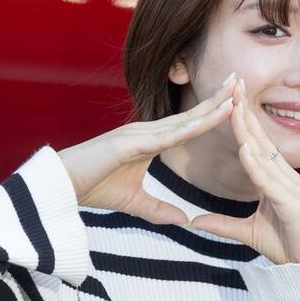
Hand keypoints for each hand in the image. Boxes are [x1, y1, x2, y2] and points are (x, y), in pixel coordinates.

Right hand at [56, 73, 238, 225]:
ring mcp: (138, 133)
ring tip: (234, 95)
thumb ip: (159, 210)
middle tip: (241, 80)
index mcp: (151, 139)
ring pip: (182, 121)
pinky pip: (164, 136)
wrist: (58, 188)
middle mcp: (147, 130)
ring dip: (209, 108)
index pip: (189, 124)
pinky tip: (206, 121)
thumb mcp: (134, 203)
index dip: (212, 112)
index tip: (235, 100)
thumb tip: (184, 221)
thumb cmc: (92, 187)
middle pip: (190, 114)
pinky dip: (187, 129)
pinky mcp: (128, 143)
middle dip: (217, 98)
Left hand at [190, 80, 299, 264]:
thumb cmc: (287, 246)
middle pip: (261, 137)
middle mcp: (284, 175)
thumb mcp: (248, 233)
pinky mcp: (291, 202)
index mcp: (276, 177)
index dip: (242, 120)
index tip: (229, 97)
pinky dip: (256, 164)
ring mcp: (289, 186)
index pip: (256, 142)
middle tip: (233, 83)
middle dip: (245, 111)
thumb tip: (196, 221)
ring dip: (248, 129)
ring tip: (233, 107)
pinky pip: (270, 180)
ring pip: (265, 153)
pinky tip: (244, 148)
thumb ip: (223, 225)